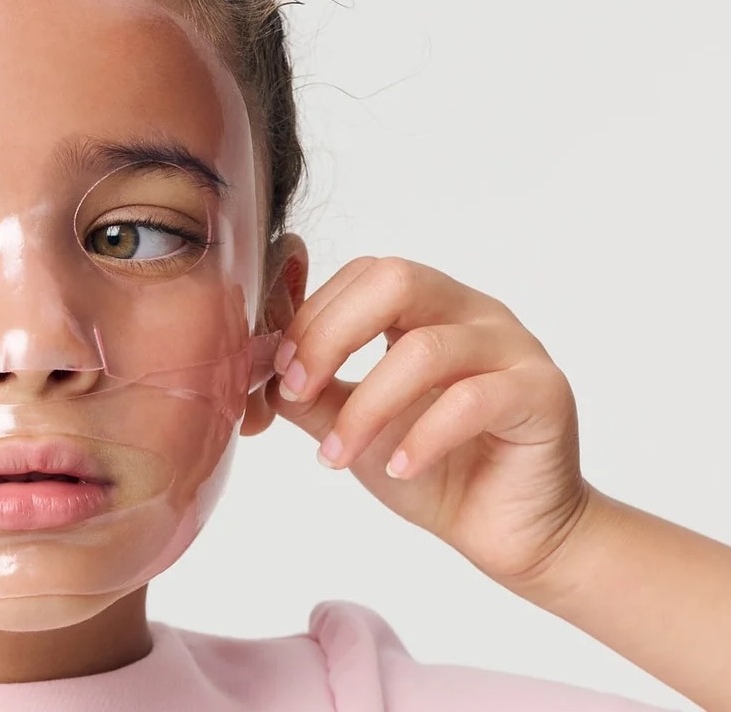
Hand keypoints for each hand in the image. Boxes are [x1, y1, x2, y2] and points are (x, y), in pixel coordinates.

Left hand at [266, 256, 593, 591]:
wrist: (505, 532)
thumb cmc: (433, 469)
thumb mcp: (354, 426)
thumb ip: (313, 392)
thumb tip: (262, 369)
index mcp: (430, 306)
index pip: (365, 274)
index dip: (314, 315)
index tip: (282, 370)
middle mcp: (475, 313)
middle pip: (397, 281)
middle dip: (331, 335)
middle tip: (299, 390)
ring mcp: (515, 349)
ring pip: (427, 349)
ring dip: (366, 407)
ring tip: (338, 455)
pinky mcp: (543, 394)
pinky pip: (473, 400)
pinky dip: (423, 436)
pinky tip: (401, 469)